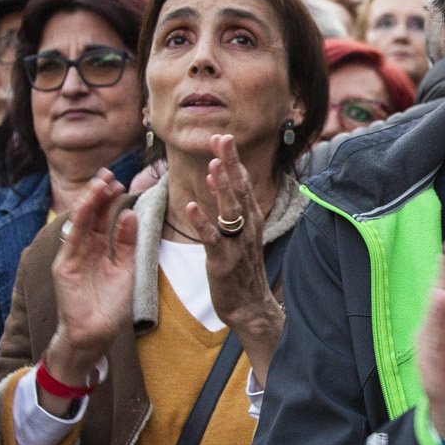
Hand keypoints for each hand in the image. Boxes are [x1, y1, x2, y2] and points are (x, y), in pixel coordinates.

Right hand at [45, 170, 141, 387]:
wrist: (97, 332)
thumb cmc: (111, 304)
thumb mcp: (126, 269)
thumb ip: (126, 243)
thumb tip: (129, 214)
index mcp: (100, 249)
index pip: (104, 219)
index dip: (110, 201)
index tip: (120, 182)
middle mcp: (85, 249)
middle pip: (92, 216)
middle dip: (99, 195)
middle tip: (108, 174)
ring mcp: (73, 256)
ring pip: (81, 223)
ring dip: (89, 202)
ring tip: (100, 183)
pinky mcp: (65, 266)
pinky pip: (73, 238)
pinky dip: (80, 220)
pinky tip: (89, 205)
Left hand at [170, 134, 282, 378]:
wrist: (250, 307)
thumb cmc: (243, 271)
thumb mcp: (243, 235)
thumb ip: (235, 209)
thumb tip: (225, 180)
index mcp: (251, 220)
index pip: (244, 184)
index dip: (234, 160)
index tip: (224, 137)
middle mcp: (247, 228)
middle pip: (240, 190)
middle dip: (230, 163)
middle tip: (222, 138)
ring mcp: (237, 245)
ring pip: (230, 211)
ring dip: (222, 188)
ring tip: (214, 166)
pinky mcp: (222, 262)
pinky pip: (212, 239)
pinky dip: (202, 222)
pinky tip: (192, 206)